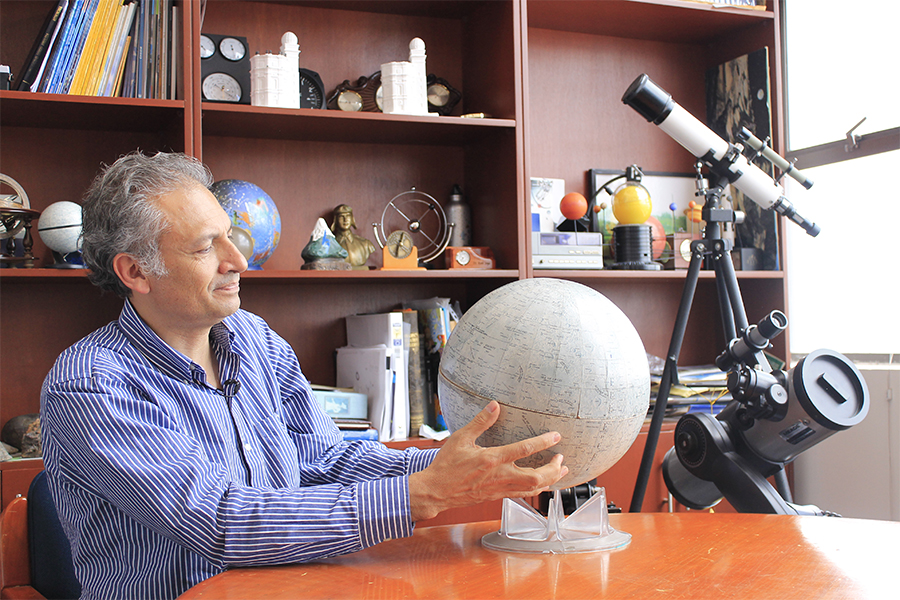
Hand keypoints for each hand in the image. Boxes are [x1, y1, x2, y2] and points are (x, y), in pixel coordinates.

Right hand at [408, 401, 568, 521]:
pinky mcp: (497, 496)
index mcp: (492, 459)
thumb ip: (480, 422)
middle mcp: (500, 476)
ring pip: (532, 489)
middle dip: (553, 469)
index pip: (524, 450)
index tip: (556, 436)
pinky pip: (522, 495)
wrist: (436, 491)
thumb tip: (494, 405)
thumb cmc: (446, 466)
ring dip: (550, 480)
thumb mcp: (460, 438)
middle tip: (561, 458)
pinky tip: (542, 484)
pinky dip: (536, 489)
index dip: (543, 442)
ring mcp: (500, 488)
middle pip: (536, 477)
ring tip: (560, 471)